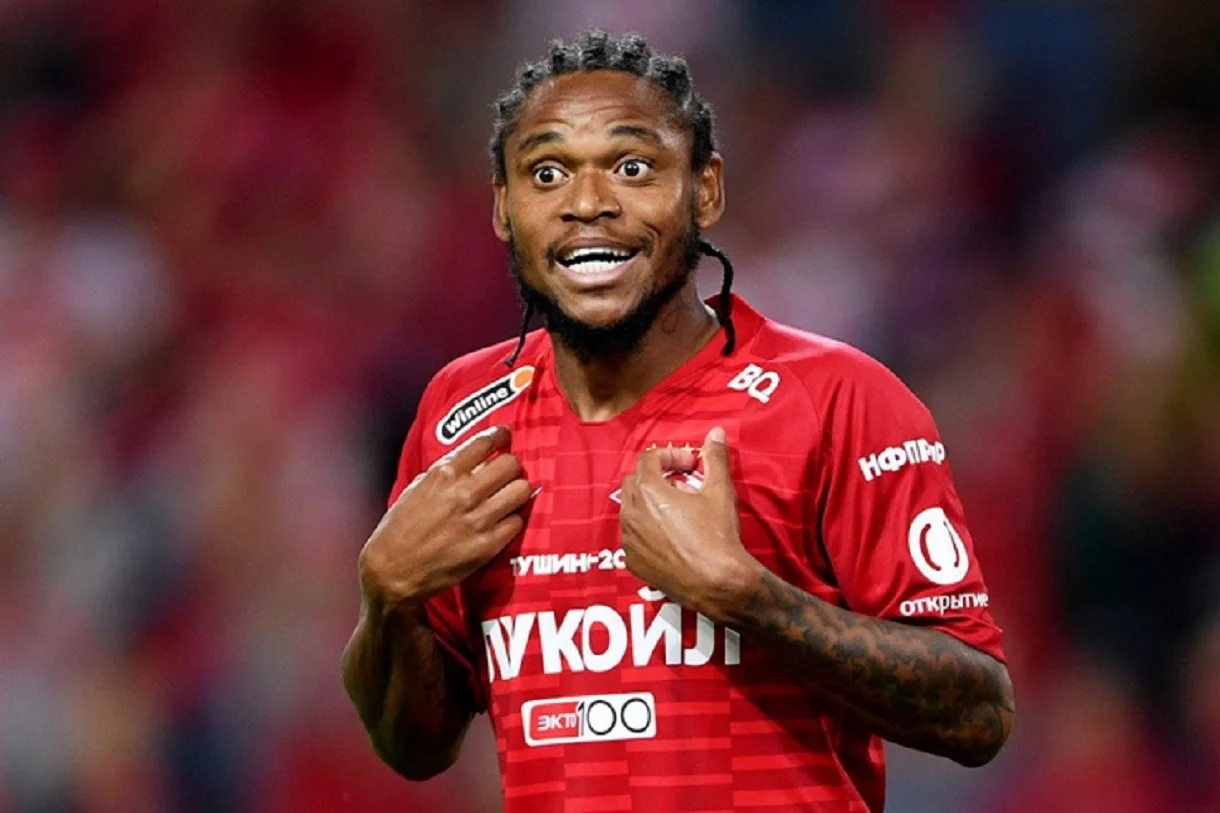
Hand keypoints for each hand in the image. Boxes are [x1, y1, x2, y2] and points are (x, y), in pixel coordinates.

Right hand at [359, 425, 531, 606]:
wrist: (393, 571)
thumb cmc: (400, 528)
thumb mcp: (417, 488)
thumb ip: (447, 472)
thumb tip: (476, 462)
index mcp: (444, 474)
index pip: (485, 442)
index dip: (500, 435)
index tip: (505, 436)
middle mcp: (464, 493)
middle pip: (511, 464)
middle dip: (511, 466)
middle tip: (507, 473)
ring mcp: (478, 520)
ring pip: (521, 490)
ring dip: (517, 491)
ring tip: (509, 496)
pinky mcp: (487, 545)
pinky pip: (517, 521)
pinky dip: (512, 520)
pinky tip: (502, 521)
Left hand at [619, 427, 761, 622]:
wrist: (717, 583)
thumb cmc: (717, 536)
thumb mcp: (720, 491)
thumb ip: (715, 458)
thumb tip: (716, 433)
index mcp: (648, 491)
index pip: (648, 458)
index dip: (670, 456)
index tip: (690, 464)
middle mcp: (631, 513)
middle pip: (634, 481)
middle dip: (656, 476)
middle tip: (682, 484)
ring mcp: (629, 540)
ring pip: (631, 510)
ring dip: (649, 503)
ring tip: (677, 510)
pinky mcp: (632, 562)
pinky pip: (633, 537)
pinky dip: (646, 530)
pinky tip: (670, 535)